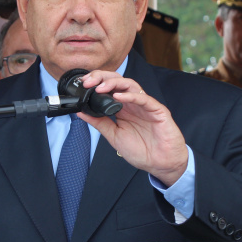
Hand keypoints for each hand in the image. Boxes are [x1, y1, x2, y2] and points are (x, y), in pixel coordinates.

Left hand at [79, 71, 187, 185]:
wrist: (161, 164)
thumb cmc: (141, 150)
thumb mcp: (113, 136)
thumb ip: (99, 122)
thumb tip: (81, 112)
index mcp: (123, 108)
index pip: (109, 88)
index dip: (96, 82)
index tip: (83, 85)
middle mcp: (133, 104)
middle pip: (118, 81)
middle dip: (102, 78)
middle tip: (88, 82)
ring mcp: (145, 105)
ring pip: (130, 85)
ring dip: (114, 83)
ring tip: (100, 88)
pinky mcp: (157, 110)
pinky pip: (144, 98)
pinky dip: (130, 96)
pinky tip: (118, 97)